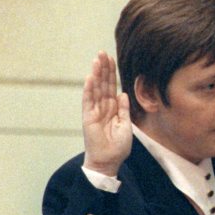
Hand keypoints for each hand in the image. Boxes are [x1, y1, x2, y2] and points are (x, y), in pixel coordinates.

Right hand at [82, 51, 131, 175]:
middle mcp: (102, 107)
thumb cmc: (117, 146)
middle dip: (103, 68)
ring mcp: (94, 111)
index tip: (111, 59)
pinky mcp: (88, 118)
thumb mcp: (126, 125)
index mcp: (112, 108)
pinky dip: (89, 89)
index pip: (111, 87)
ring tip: (96, 59)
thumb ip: (124, 109)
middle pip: (103, 84)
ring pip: (95, 89)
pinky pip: (88, 101)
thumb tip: (123, 93)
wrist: (108, 161)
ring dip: (96, 74)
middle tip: (103, 52)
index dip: (111, 73)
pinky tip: (90, 77)